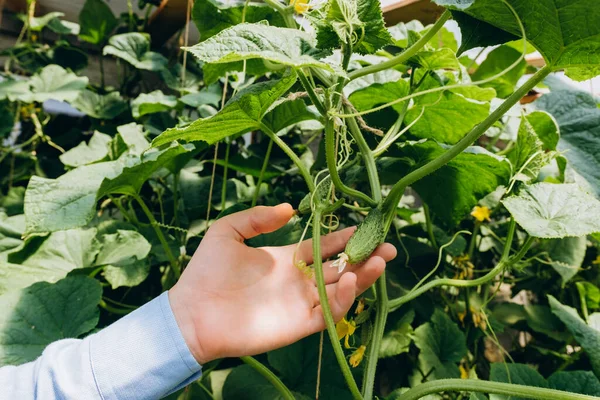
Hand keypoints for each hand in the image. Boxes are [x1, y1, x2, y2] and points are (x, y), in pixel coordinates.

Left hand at [169, 204, 396, 363]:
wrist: (192, 312)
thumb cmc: (206, 272)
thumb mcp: (228, 231)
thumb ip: (258, 217)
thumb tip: (290, 209)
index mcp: (286, 259)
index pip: (323, 247)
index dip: (344, 237)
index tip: (364, 226)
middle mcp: (298, 281)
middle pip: (339, 268)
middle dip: (364, 256)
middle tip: (387, 246)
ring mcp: (300, 303)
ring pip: (341, 290)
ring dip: (362, 277)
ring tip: (379, 261)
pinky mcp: (298, 325)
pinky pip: (328, 314)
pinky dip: (343, 299)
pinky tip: (351, 281)